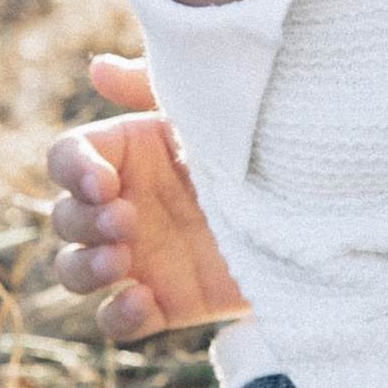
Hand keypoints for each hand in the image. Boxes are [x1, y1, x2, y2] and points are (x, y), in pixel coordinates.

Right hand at [45, 55, 249, 344]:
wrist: (321, 205)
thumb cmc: (262, 144)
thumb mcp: (211, 110)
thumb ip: (156, 86)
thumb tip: (97, 68)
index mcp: (128, 154)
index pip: (67, 159)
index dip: (73, 170)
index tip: (103, 182)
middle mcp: (124, 205)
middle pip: (65, 218)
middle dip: (83, 221)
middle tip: (125, 223)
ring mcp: (140, 257)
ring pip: (75, 270)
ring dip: (85, 268)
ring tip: (120, 260)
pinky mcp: (164, 301)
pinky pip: (117, 319)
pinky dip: (117, 316)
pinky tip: (142, 302)